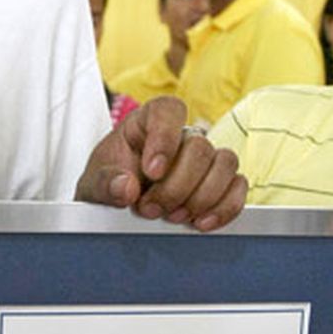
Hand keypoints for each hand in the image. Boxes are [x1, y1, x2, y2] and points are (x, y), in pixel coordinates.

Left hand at [76, 96, 246, 230]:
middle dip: (176, 186)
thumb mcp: (94, 184)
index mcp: (147, 122)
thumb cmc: (109, 184)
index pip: (168, 110)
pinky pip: (239, 186)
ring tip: (174, 216)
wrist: (117, 208)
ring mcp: (205, 158)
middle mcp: (181, 136)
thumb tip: (126, 188)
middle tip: (151, 209)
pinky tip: (201, 222)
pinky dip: (224, 207)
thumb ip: (105, 184)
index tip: (151, 171)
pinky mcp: (220, 182)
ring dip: (202, 197)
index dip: (165, 138)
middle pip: (200, 147)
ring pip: (225, 163)